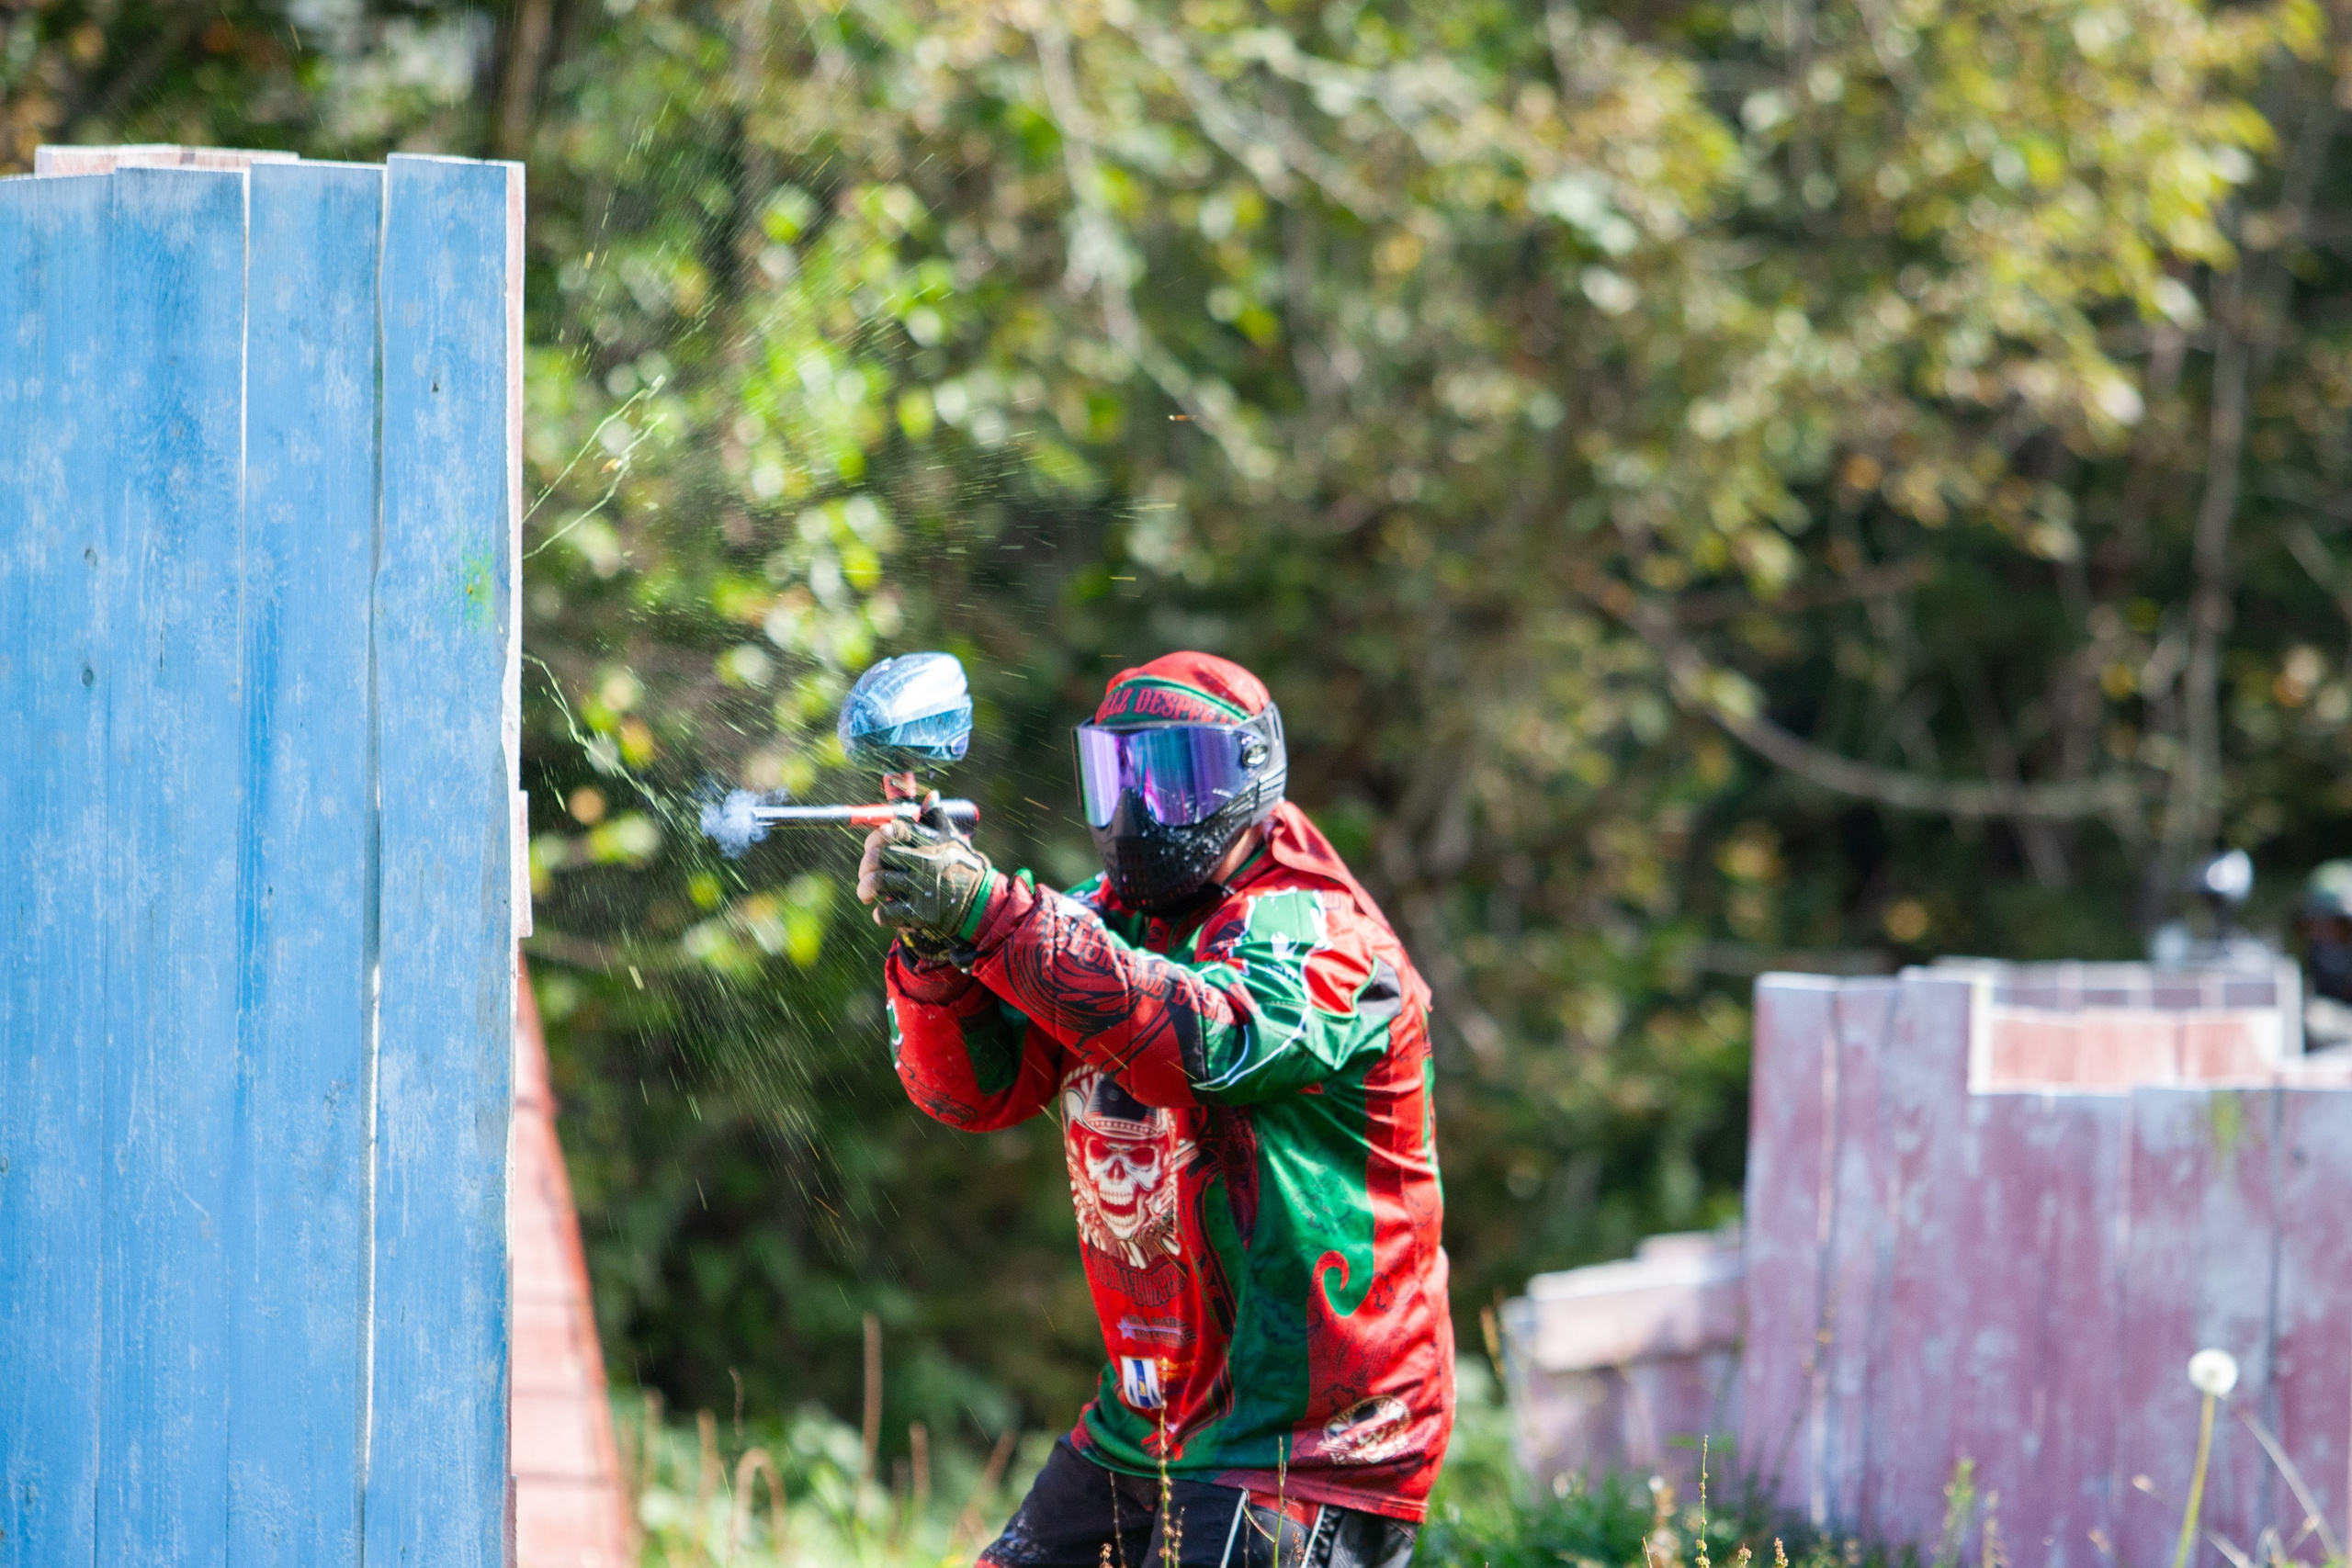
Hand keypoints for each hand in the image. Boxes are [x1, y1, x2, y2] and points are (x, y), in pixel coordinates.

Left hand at [858, 818, 995, 937]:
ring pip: (878, 882)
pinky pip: (888, 911)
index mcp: (926, 843)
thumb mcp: (954, 839)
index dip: (876, 837)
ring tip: (865, 895)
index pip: (891, 830)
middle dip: (866, 865)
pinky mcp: (922, 913)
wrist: (982, 903)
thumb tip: (932, 796)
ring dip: (865, 889)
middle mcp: (922, 862)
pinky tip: (882, 912)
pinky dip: (880, 913)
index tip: (873, 847)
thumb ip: (938, 818)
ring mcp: (921, 888)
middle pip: (878, 856)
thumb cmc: (964, 868)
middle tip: (866, 874)